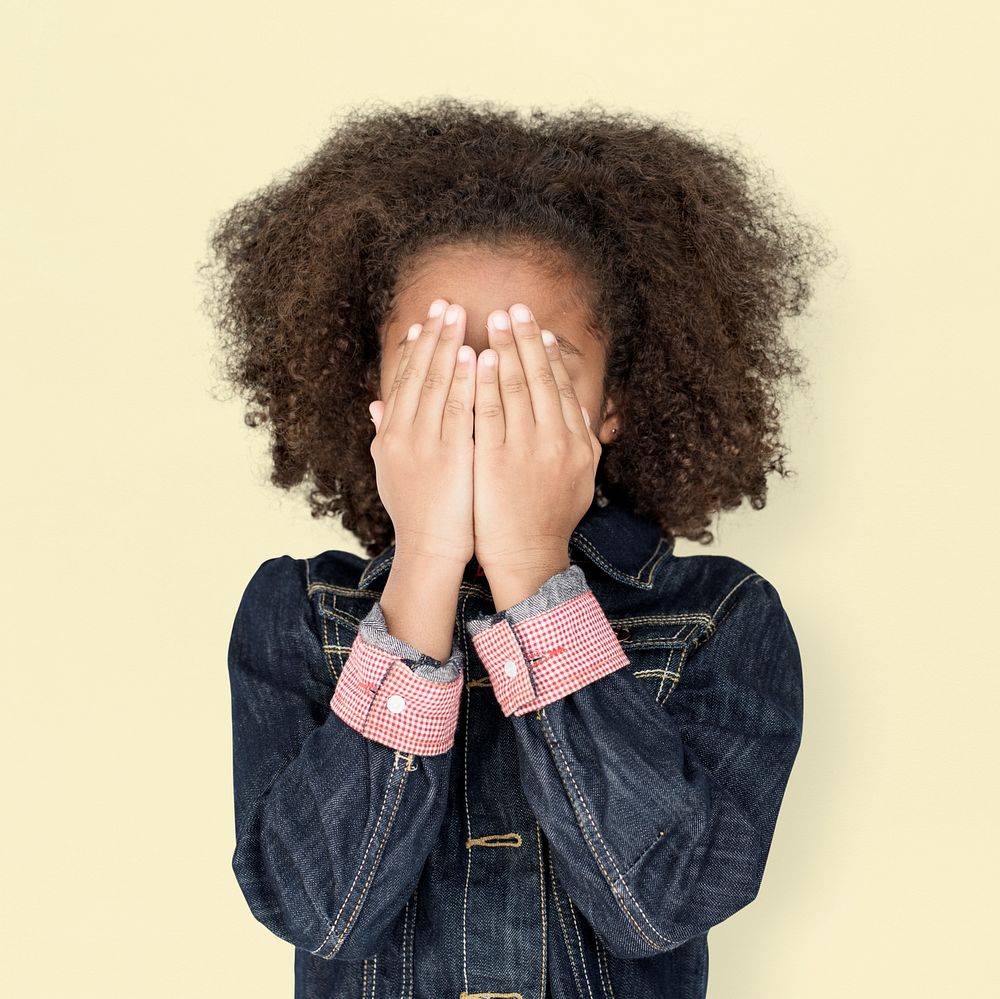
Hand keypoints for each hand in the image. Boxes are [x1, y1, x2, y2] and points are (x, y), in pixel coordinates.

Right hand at [369, 299, 475, 567]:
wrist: (429, 551)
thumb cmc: (417, 513)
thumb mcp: (390, 472)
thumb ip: (384, 435)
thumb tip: (375, 405)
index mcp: (389, 436)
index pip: (403, 381)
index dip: (416, 348)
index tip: (426, 320)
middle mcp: (402, 435)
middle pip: (418, 375)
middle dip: (433, 336)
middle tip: (446, 302)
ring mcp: (425, 445)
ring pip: (437, 385)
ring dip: (448, 346)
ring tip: (460, 315)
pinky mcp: (451, 456)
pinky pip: (460, 410)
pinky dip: (465, 380)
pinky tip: (475, 356)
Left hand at [472, 303, 601, 589]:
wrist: (528, 556)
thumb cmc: (550, 519)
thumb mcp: (580, 479)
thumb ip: (584, 443)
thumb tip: (583, 411)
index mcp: (578, 442)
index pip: (562, 386)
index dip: (550, 354)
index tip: (539, 328)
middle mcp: (557, 440)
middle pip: (541, 378)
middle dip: (527, 339)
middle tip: (515, 307)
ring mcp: (526, 449)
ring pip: (517, 387)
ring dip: (506, 348)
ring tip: (494, 320)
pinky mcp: (496, 459)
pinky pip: (489, 412)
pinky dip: (486, 382)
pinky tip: (480, 358)